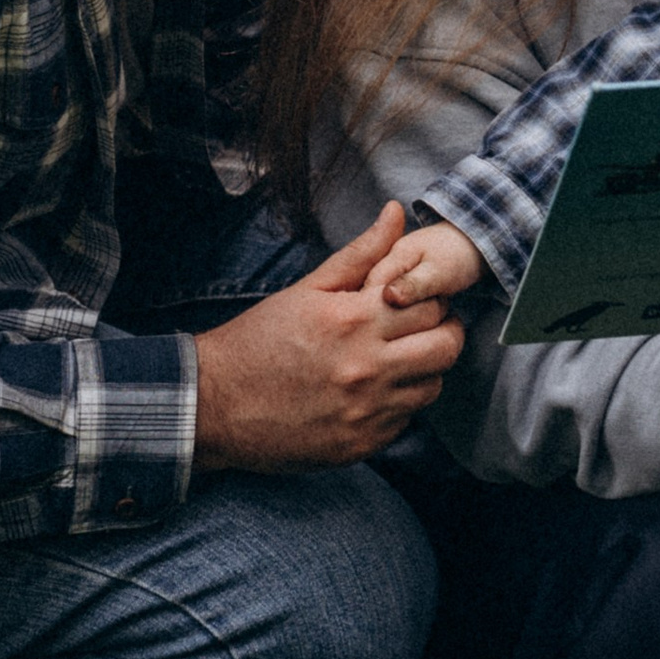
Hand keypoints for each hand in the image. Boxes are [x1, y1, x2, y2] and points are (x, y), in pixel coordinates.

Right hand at [190, 204, 464, 474]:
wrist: (214, 403)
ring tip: (397, 361)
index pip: (432, 304)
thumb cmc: (258, 340)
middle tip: (422, 329)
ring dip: (423, 371)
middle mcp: (366, 367)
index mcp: (354, 320)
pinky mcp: (359, 446)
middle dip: (442, 333)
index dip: (432, 299)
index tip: (418, 301)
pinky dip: (398, 405)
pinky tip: (372, 392)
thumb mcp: (307, 290)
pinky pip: (404, 422)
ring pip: (432, 387)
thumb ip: (360, 253)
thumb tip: (396, 213)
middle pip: (445, 348)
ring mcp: (365, 412)